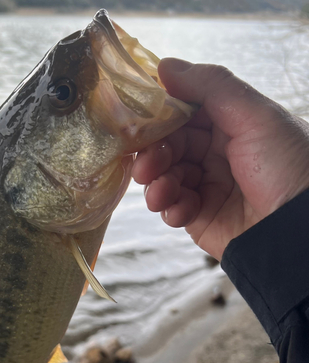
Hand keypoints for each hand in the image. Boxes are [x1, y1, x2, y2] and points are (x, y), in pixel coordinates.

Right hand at [133, 58, 308, 259]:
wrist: (298, 228)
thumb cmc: (288, 165)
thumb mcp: (255, 115)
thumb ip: (210, 86)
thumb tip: (164, 65)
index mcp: (229, 123)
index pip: (182, 114)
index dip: (159, 119)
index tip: (138, 125)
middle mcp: (215, 153)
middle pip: (168, 147)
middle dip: (153, 157)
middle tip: (145, 167)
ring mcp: (206, 185)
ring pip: (165, 178)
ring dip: (157, 185)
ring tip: (162, 194)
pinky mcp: (199, 216)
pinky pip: (173, 208)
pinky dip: (171, 209)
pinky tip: (182, 212)